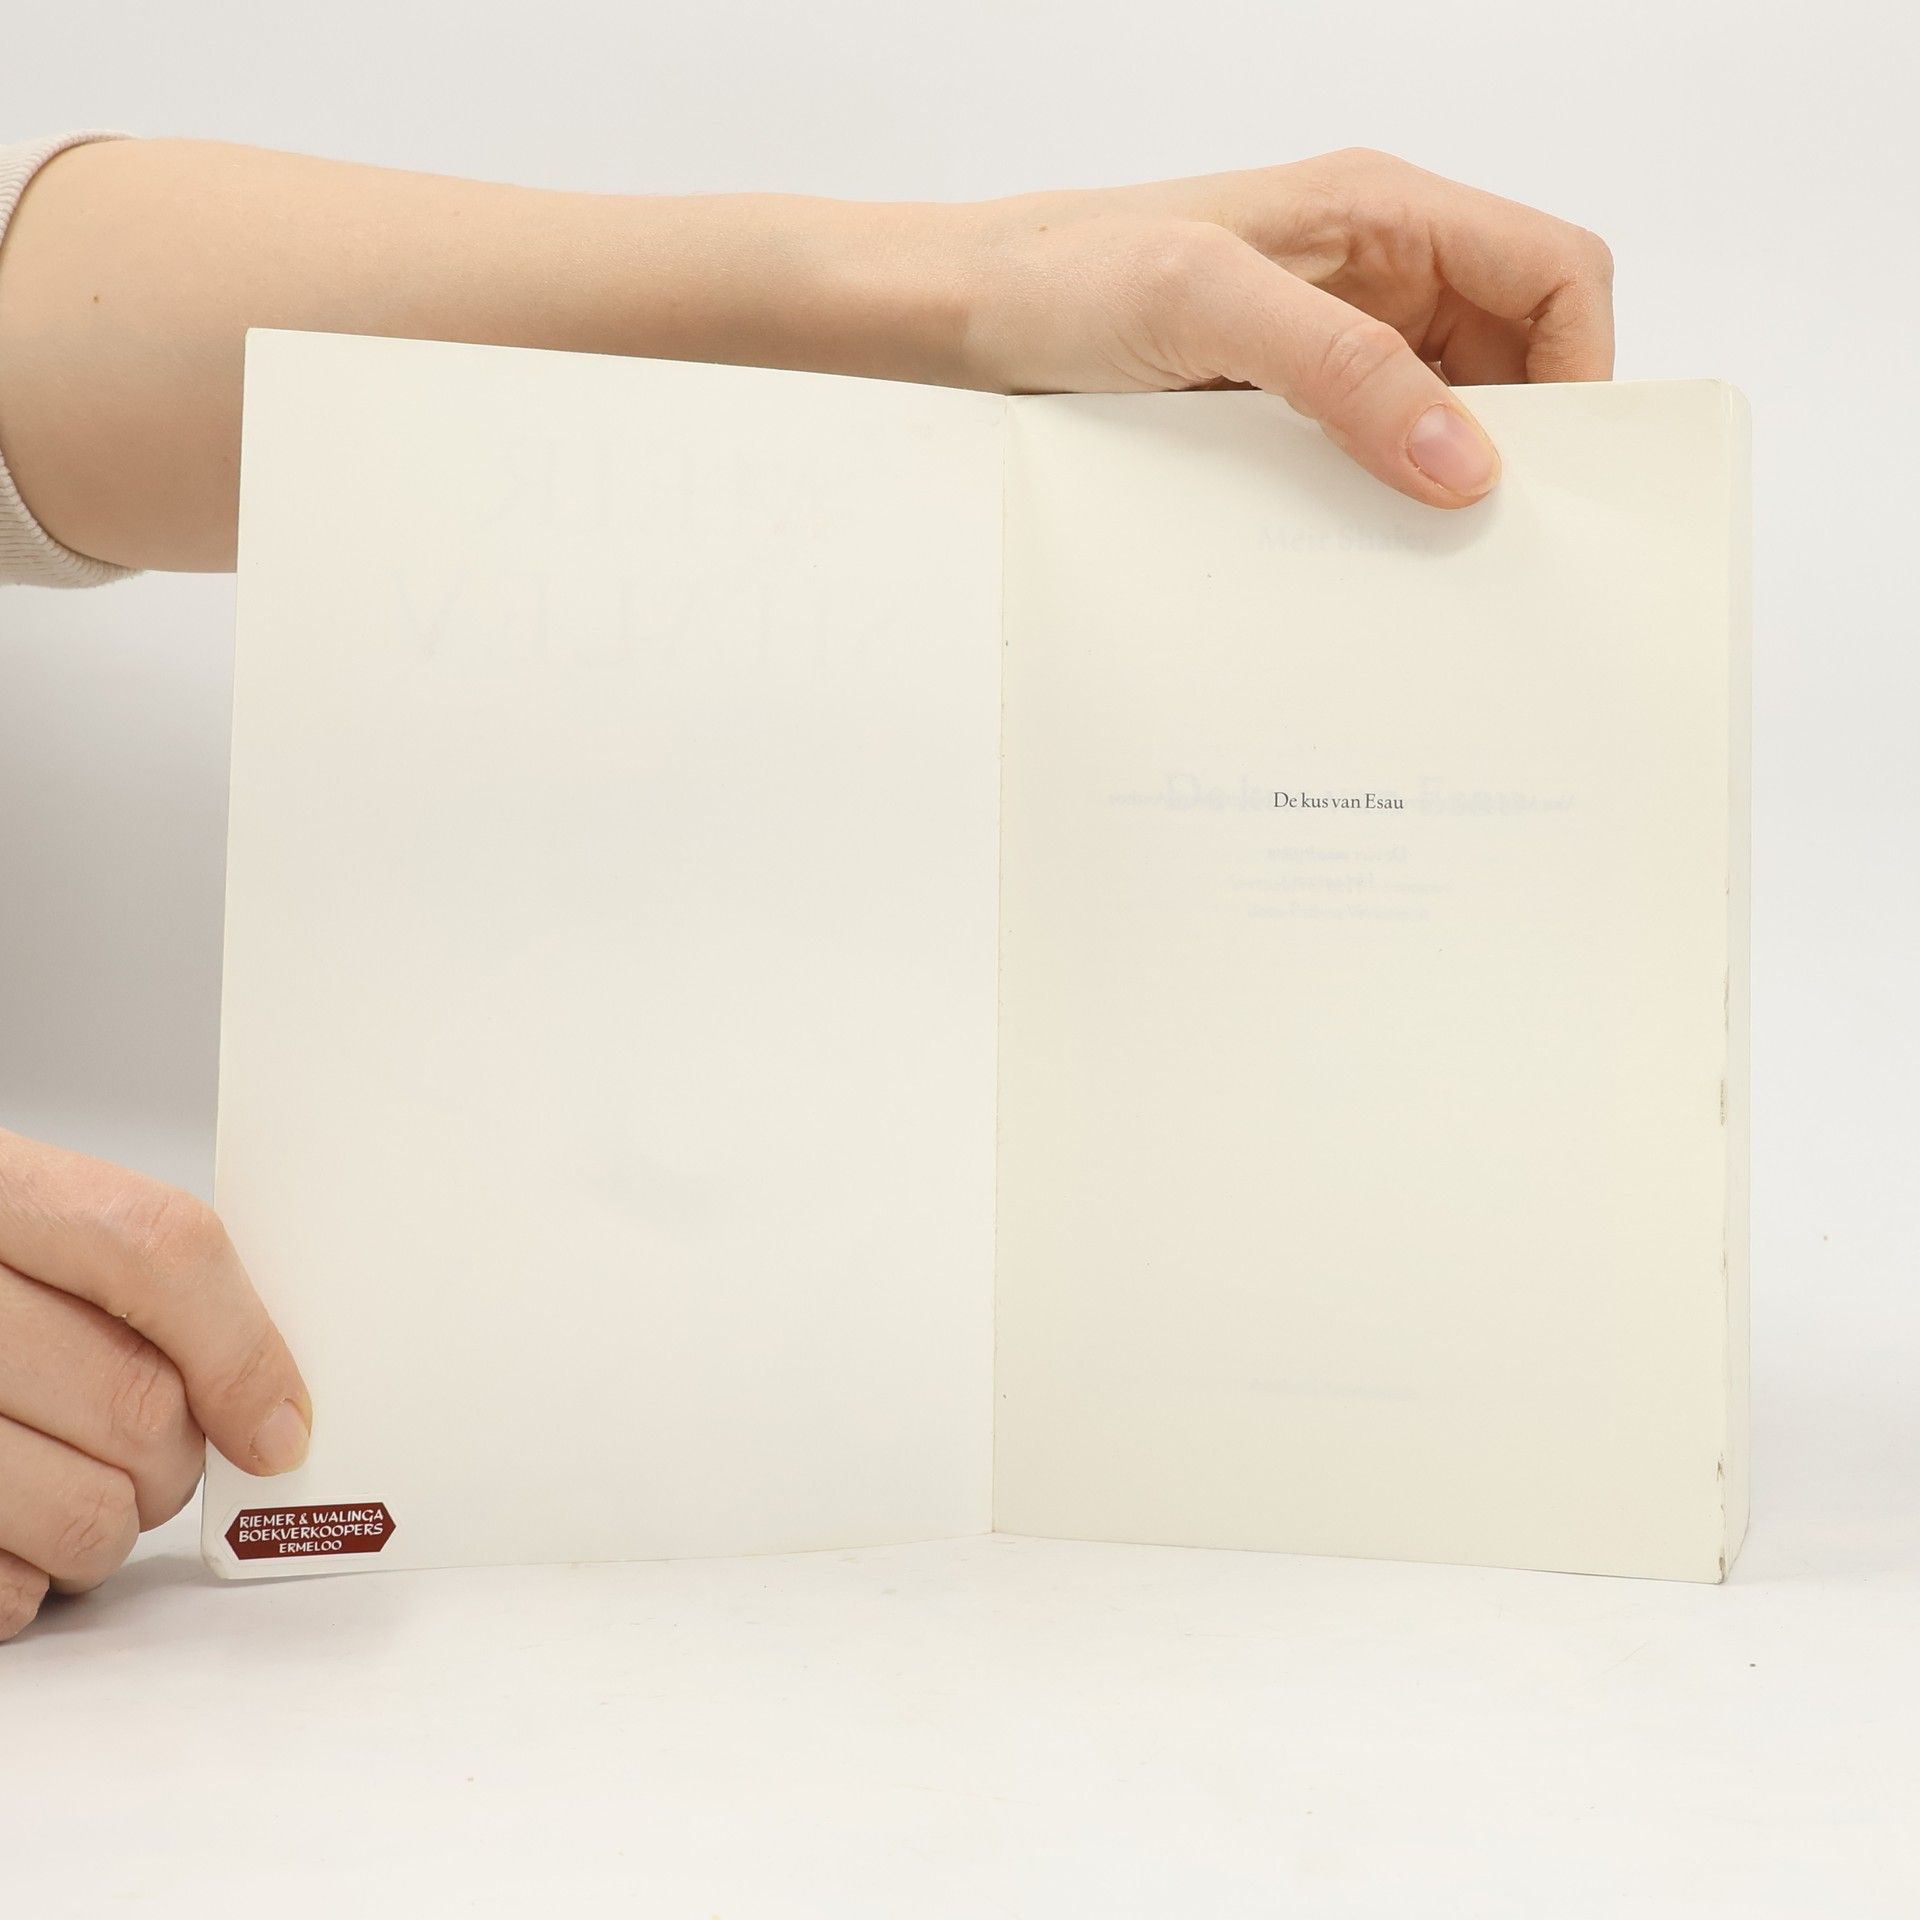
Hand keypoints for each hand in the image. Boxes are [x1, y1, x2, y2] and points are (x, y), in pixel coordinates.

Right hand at [0, 1127, 309, 1640]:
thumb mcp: (22, 1222)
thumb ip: (136, 1280)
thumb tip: (267, 1403)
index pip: (160, 1248)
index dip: (242, 1347)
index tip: (279, 1425)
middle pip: (139, 1398)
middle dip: (176, 1457)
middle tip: (153, 1457)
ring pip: (86, 1509)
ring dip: (109, 1529)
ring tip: (78, 1498)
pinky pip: (5, 1585)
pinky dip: (27, 1581)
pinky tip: (9, 1535)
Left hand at [950, 148, 1614, 507]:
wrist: (969, 313)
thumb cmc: (1067, 277)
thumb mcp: (1206, 306)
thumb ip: (1343, 368)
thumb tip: (1463, 459)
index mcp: (1384, 212)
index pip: (1553, 273)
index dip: (1580, 369)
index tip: (1547, 474)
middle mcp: (1374, 269)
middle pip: (1514, 351)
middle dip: (1517, 440)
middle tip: (1484, 536)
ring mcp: (1331, 333)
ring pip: (1444, 408)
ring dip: (1441, 476)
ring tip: (1417, 551)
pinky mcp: (1286, 393)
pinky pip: (1370, 444)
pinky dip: (1379, 493)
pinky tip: (1351, 541)